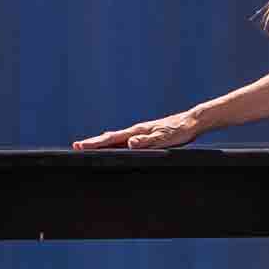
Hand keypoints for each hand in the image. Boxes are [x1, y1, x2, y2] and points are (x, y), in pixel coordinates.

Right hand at [74, 108, 205, 150]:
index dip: (95, 144)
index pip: (112, 139)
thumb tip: (130, 143)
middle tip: (76, 147)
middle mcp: (136, 130)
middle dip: (93, 143)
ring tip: (88, 146)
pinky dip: (115, 143)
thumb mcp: (165, 137)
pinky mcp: (146, 135)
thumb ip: (148, 141)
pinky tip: (116, 146)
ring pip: (117, 138)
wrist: (192, 121)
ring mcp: (141, 132)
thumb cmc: (180, 130)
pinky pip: (126, 140)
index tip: (79, 146)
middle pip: (110, 138)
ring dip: (102, 142)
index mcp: (138, 131)